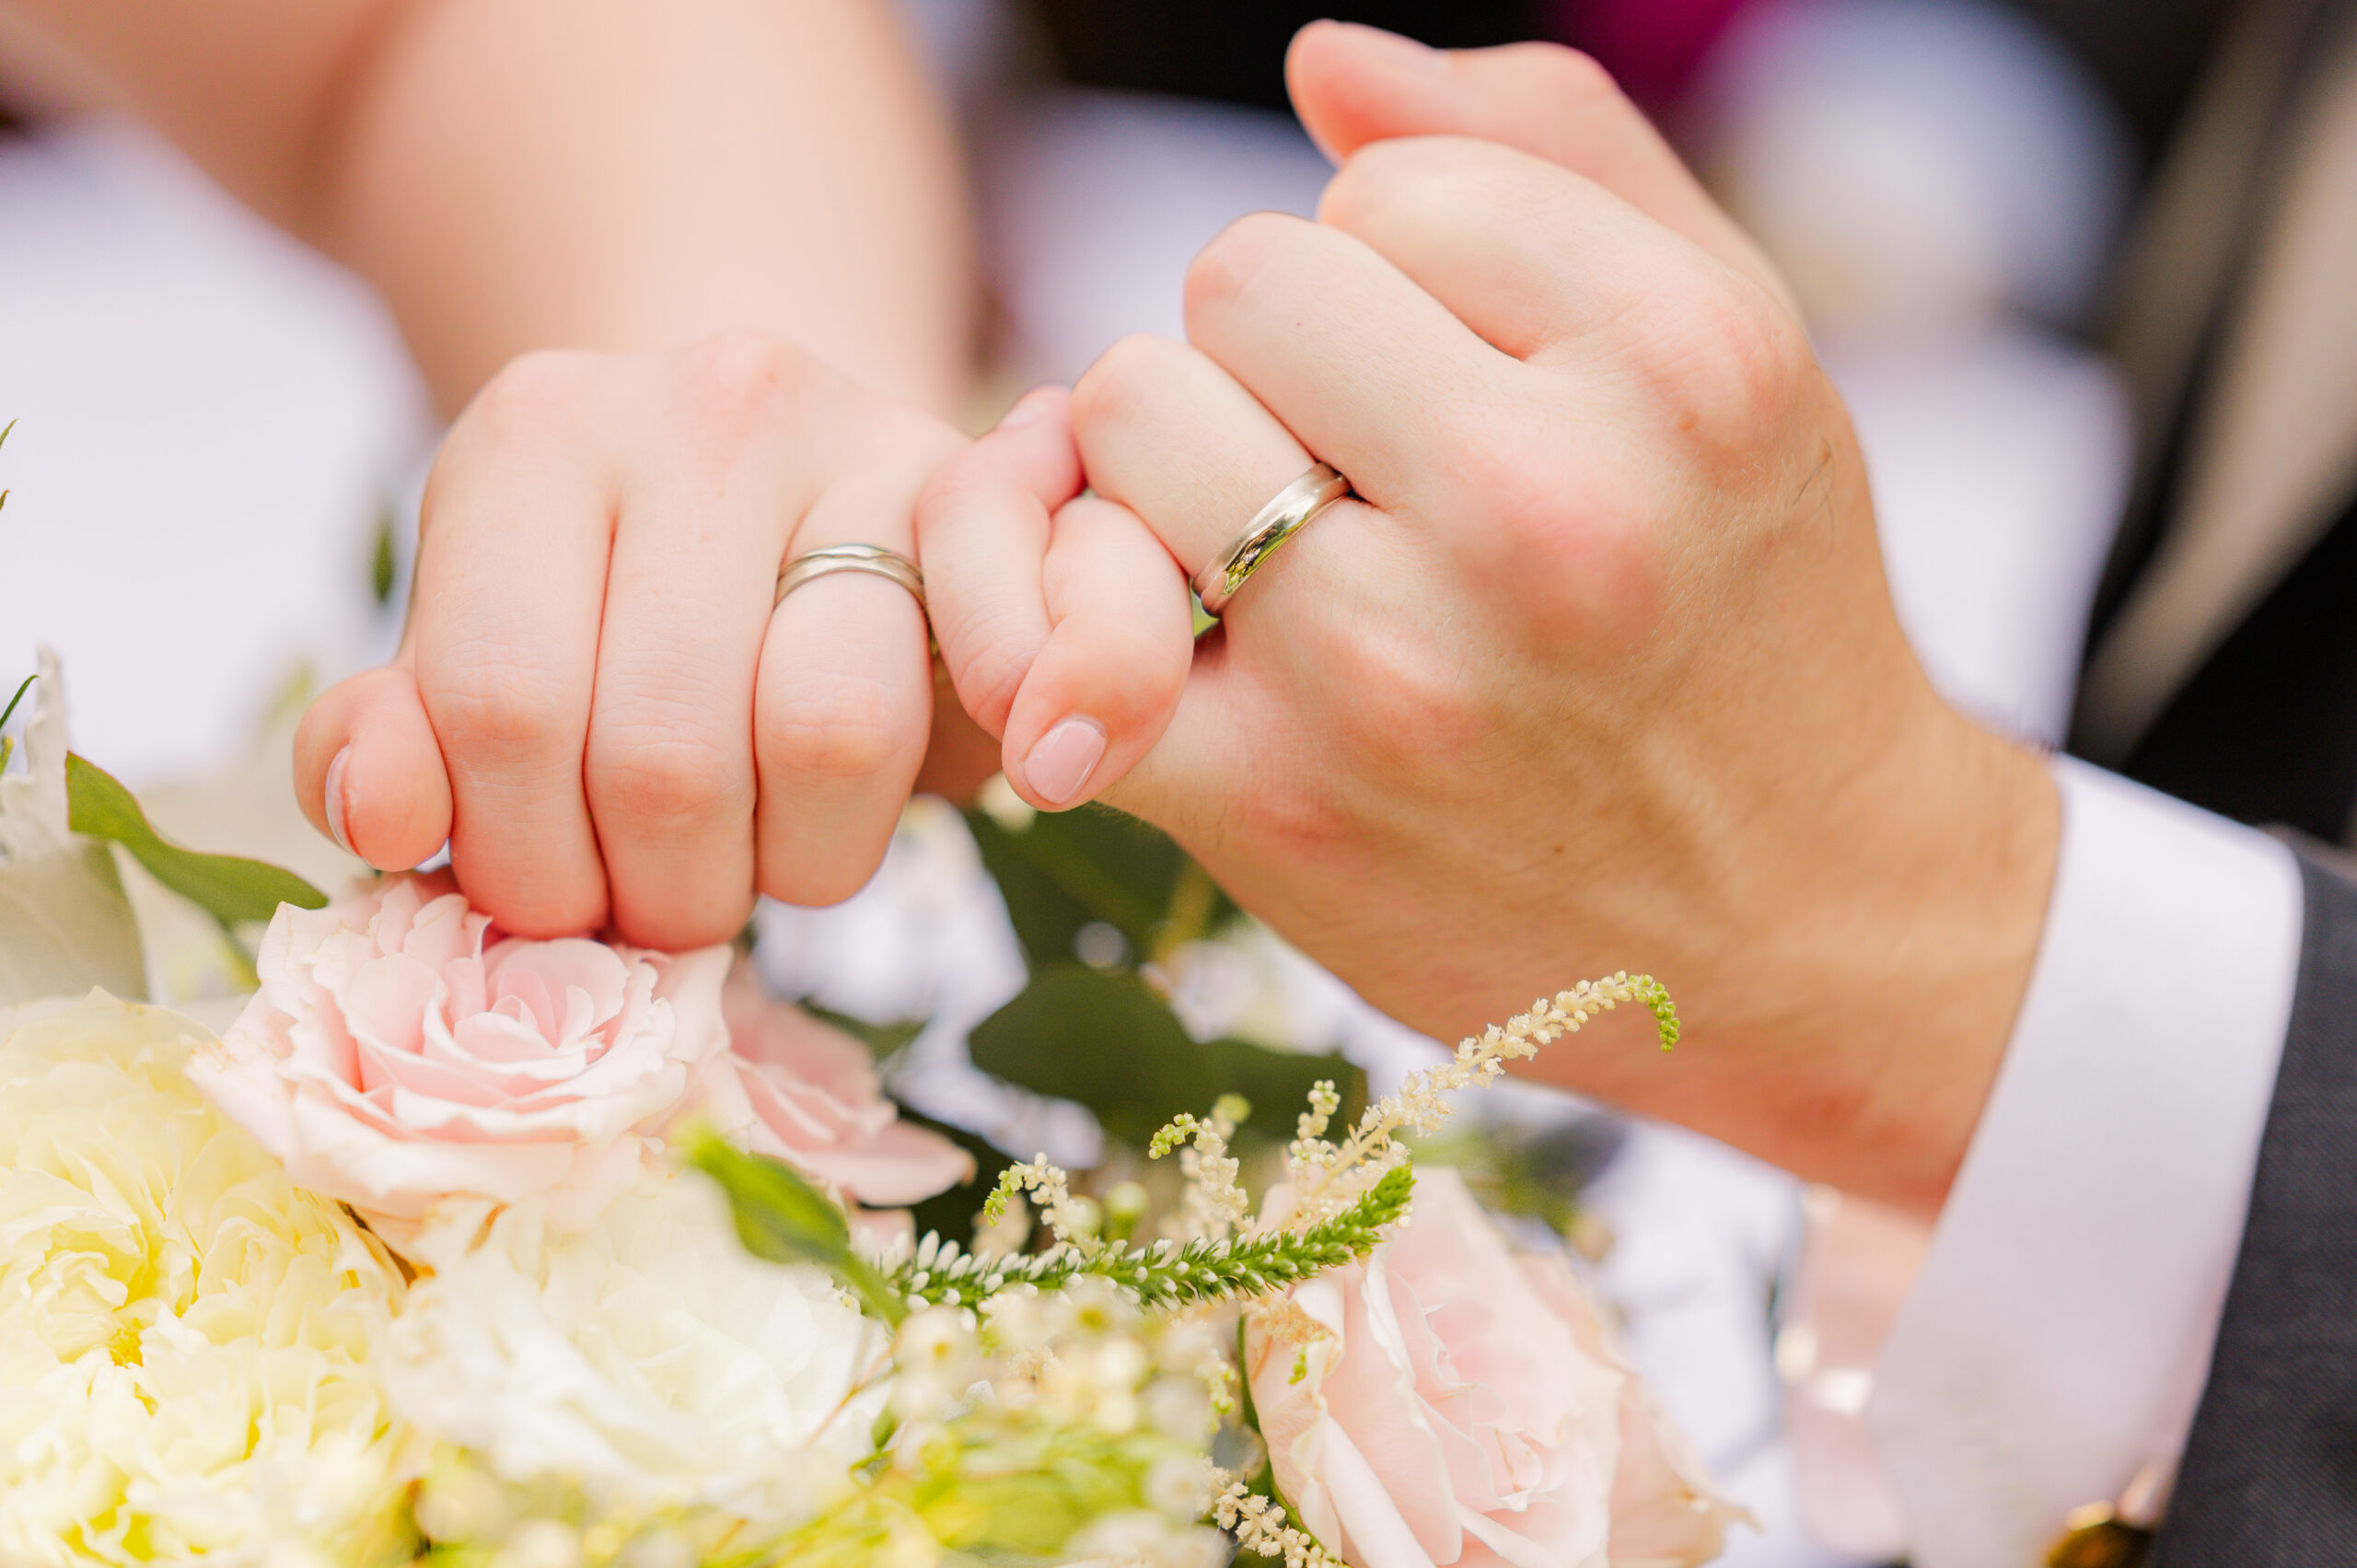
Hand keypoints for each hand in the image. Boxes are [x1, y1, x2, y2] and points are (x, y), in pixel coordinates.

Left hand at [295, 333, 966, 949]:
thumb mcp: (479, 662)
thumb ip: (395, 745)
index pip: (502, 705)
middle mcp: (698, 408)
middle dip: (659, 894)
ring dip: (791, 868)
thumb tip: (382, 814)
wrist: (787, 492)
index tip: (552, 902)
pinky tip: (886, 809)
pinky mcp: (979, 499)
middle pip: (666, 752)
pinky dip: (945, 769)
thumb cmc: (619, 614)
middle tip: (656, 905)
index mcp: (531, 440)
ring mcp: (857, 440)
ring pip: (828, 737)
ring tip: (757, 862)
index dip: (526, 863)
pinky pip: (978, 676)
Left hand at [924, 25, 2056, 1212]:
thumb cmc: (1754, 609)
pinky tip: (1205, 639)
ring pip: (1131, 412)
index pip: (1379, 188)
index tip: (1466, 376)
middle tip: (1362, 463)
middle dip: (1281, 353)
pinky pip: (1070, 607)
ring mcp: (1397, 673)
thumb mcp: (1739, 353)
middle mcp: (1544, 513)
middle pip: (1235, 278)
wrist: (1806, 922)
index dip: (1400, 271)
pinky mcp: (1276, 809)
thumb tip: (1318, 58)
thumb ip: (1551, 155)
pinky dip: (1100, 600)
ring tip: (1294, 545)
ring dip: (1183, 461)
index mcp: (1677, 366)